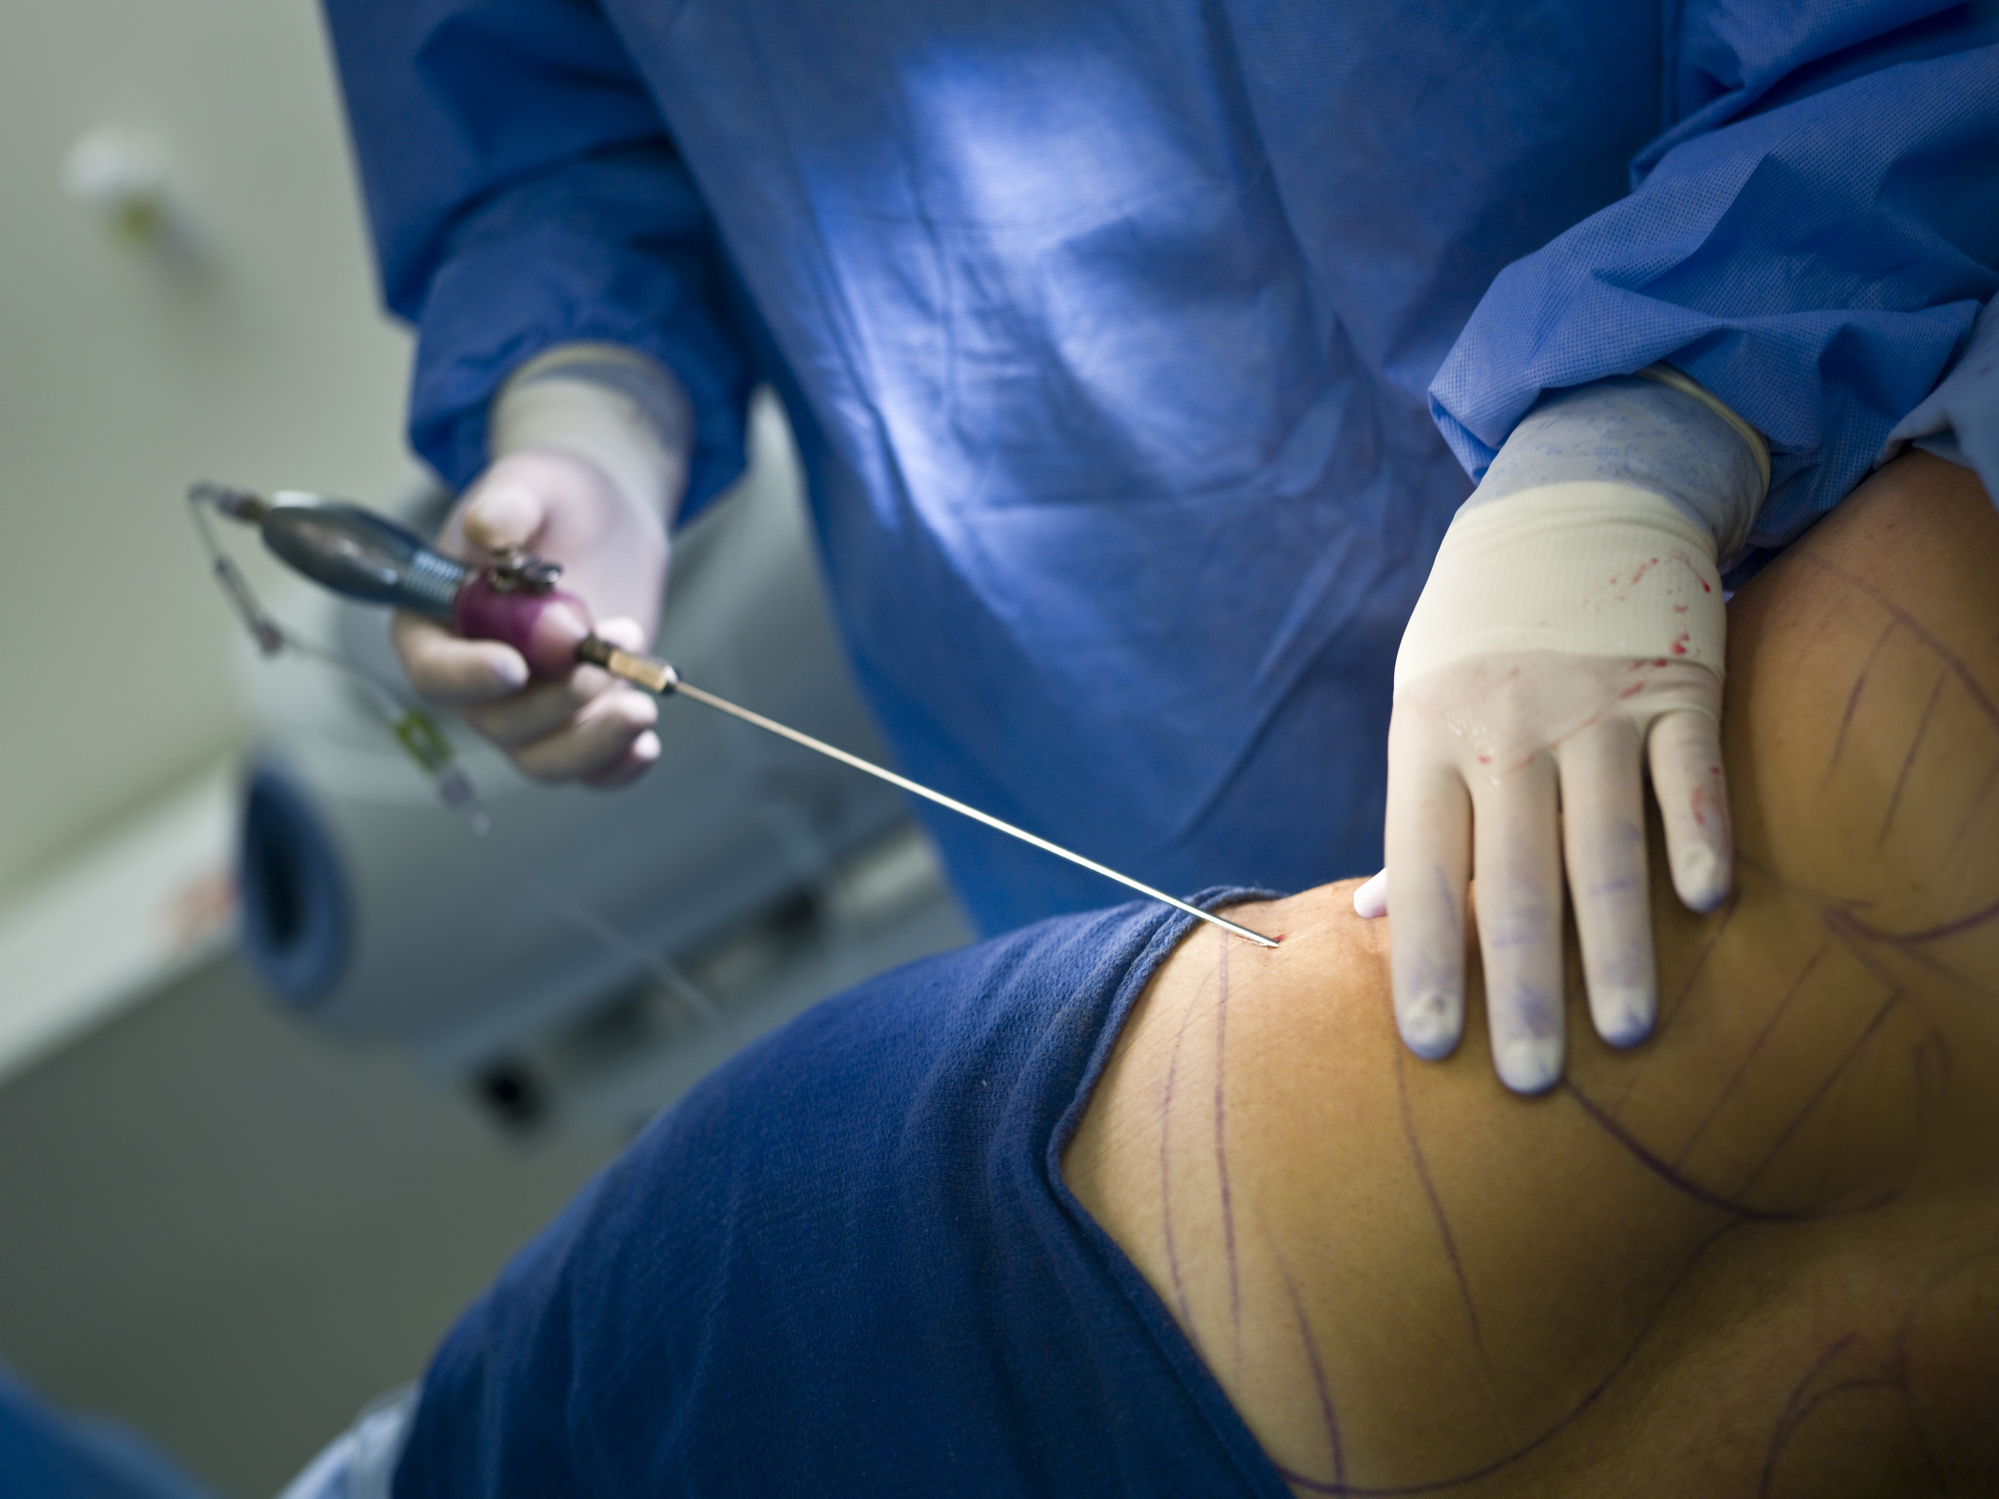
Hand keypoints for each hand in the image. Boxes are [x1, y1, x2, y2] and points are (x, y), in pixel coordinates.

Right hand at [391, 447, 666, 786]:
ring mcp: (527, 706)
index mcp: (435, 625)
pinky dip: (617, 766)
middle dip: (555, 701)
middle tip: (605, 658)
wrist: (603, 520)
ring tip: (641, 705)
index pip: (432, 670)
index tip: (513, 666)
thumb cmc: (552, 498)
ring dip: (592, 743)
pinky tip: (646, 746)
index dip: (466, 675)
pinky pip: (589, 768)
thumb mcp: (529, 483)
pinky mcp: (576, 719)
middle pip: (496, 723)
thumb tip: (488, 528)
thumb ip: (506, 505)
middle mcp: (474, 679)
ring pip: (543, 758)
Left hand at [1383, 652, 1730, 1092]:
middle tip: (1531, 1082)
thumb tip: (1379, 918)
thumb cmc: (1479, 631)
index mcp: (1429, 737)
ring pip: (1604, 845)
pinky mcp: (1676, 684)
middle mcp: (1506, 729)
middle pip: (1512, 880)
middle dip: (1519, 990)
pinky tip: (1704, 907)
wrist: (1570, 498)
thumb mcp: (1421, 702)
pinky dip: (1699, 839)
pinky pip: (1691, 776)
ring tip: (1623, 1032)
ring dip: (1615, 946)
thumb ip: (1418, 813)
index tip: (1432, 1047)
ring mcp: (1594, 706)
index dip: (1427, 961)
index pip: (1422, 870)